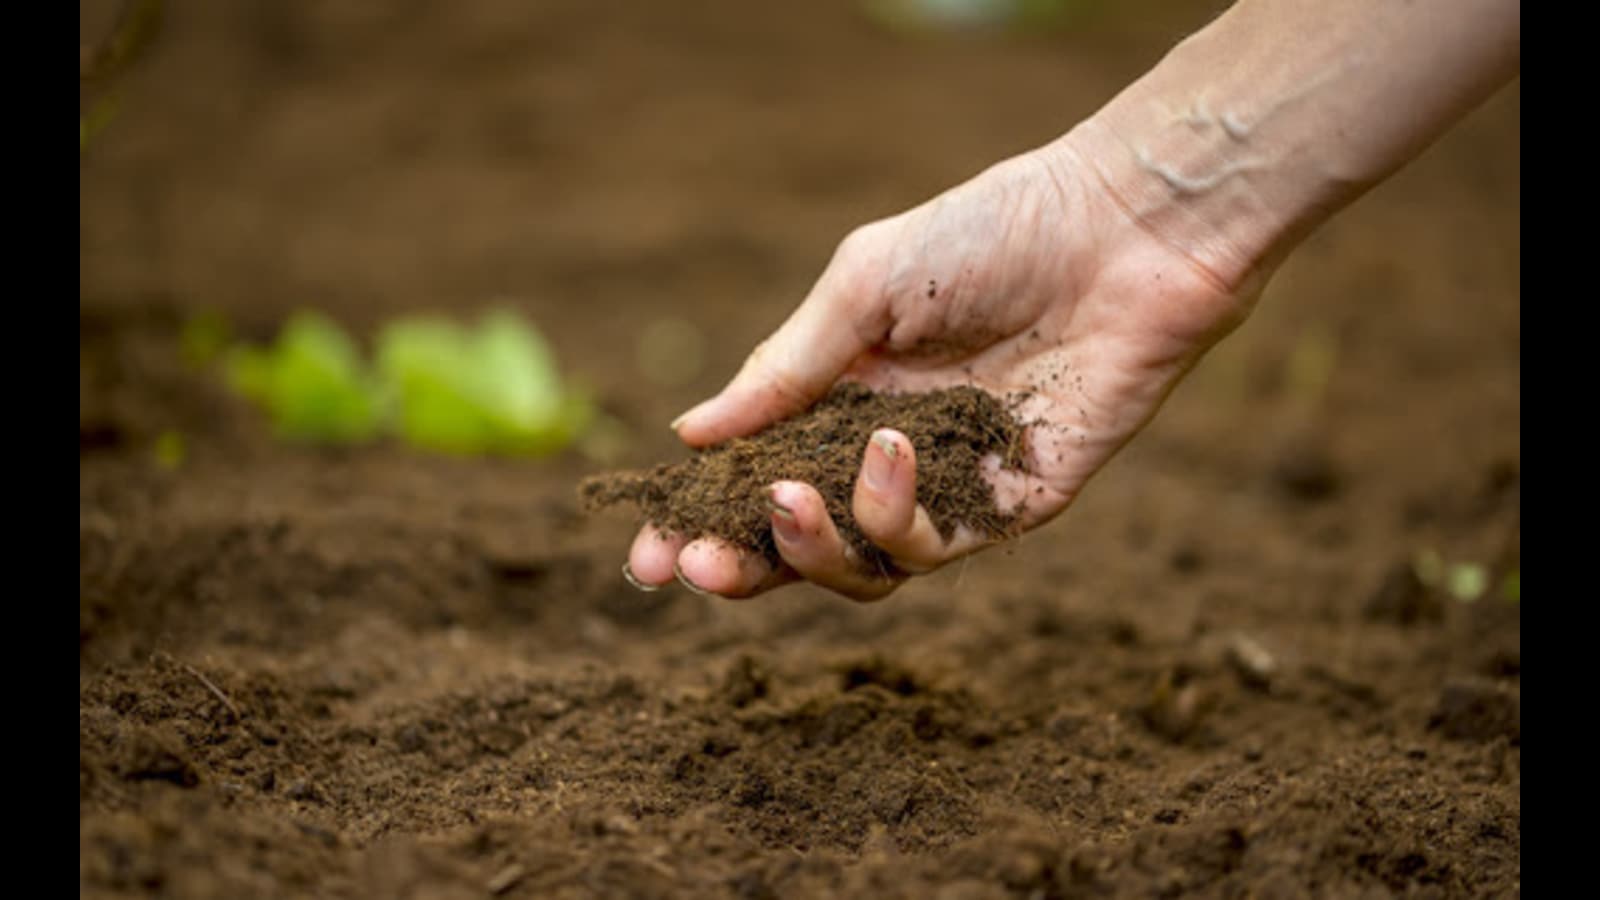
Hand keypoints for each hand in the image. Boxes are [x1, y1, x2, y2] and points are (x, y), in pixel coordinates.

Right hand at [625, 138, 1259, 600]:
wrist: (1121, 231)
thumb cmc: (991, 233)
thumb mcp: (863, 287)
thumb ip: (782, 368)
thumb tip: (689, 435)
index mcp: (839, 397)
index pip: (755, 478)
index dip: (700, 520)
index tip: (648, 551)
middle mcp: (886, 453)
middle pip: (799, 546)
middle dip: (742, 567)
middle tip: (697, 568)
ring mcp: (948, 486)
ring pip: (861, 568)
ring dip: (812, 546)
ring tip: (793, 492)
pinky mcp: (1010, 506)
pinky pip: (934, 548)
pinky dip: (894, 514)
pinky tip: (890, 449)